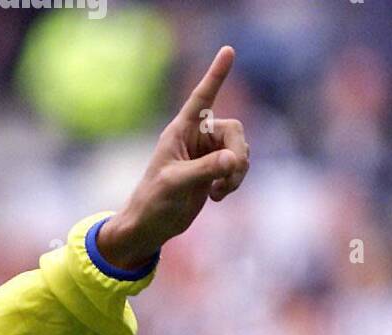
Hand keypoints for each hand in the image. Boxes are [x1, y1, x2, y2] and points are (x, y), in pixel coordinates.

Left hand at [98, 45, 250, 269]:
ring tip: (219, 191)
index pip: (201, 98)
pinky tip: (217, 196)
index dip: (215, 75)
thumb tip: (234, 160)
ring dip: (237, 171)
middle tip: (229, 176)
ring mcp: (207, 154)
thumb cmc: (153, 202)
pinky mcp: (214, 171)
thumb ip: (205, 169)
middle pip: (234, 131)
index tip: (228, 50)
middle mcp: (195, 138)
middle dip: (238, 153)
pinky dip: (235, 180)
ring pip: (240, 150)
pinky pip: (238, 166)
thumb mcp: (175, 184)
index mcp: (180, 131)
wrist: (150, 227)